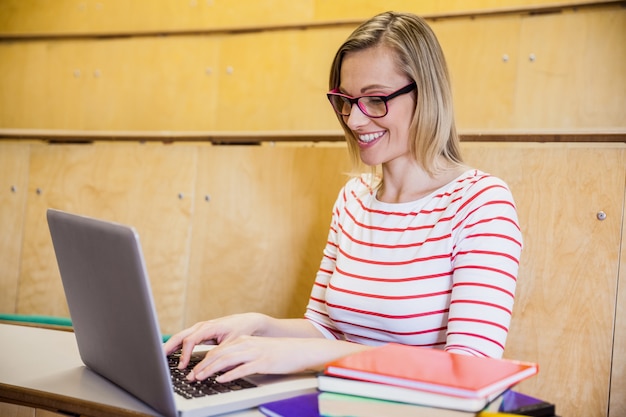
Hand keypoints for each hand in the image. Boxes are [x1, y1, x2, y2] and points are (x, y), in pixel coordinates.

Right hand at [163, 313, 267, 368]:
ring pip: (181, 336)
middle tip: (159, 358)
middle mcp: (203, 326)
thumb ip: (220, 353)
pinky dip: (178, 346)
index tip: (182, 366)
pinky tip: (171, 354)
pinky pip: (186, 339)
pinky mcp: (202, 333)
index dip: (184, 354)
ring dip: (171, 346)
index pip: (190, 340)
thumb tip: (211, 367)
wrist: (249, 322)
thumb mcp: (233, 343)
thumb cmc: (242, 330)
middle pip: (181, 335)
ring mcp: (201, 329)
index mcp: (209, 327)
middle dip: (169, 347)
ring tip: (160, 357)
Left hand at [187, 336, 372, 382]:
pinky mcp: (263, 362)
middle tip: (191, 376)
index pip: (218, 349)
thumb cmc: (278, 353)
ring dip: (211, 370)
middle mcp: (247, 344)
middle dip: (202, 366)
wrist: (300, 351)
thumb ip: (240, 356)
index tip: (193, 370)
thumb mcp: (256, 350)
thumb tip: (223, 367)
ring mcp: (255, 352)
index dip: (203, 360)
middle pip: (219, 354)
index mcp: (244, 340)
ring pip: (227, 360)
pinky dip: (229, 374)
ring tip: (200, 378)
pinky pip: (243, 369)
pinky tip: (220, 380)